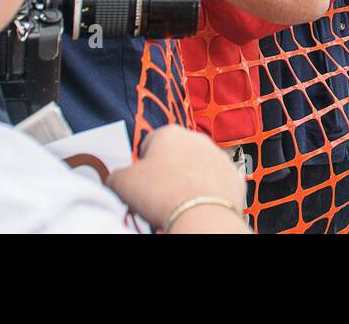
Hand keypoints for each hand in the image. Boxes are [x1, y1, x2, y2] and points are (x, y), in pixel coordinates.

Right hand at [107, 125, 248, 232]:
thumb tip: (115, 179)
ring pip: (197, 167)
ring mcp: (218, 155)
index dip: (142, 165)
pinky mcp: (233, 174)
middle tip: (159, 195)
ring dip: (188, 180)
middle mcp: (196, 138)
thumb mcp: (122, 183)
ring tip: (179, 201)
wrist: (201, 215)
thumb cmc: (161, 194)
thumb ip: (115, 176)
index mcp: (169, 133)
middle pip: (175, 154)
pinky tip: (197, 205)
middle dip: (167, 171)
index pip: (149, 144)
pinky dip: (207, 192)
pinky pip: (215, 182)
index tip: (142, 182)